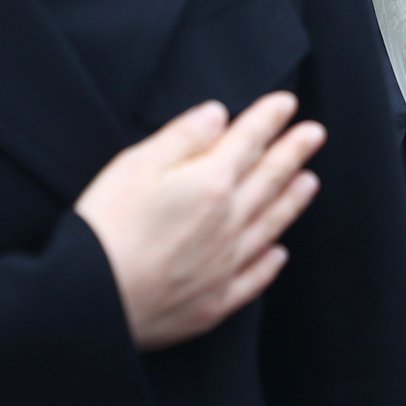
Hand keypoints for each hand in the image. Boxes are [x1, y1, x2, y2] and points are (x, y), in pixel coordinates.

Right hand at [76, 94, 324, 351]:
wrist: (90, 302)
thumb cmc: (104, 228)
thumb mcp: (134, 165)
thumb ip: (182, 137)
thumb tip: (218, 115)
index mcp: (209, 184)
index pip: (248, 142)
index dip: (269, 118)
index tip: (287, 102)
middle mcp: (227, 223)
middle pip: (269, 179)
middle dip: (293, 153)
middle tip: (315, 134)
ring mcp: (224, 265)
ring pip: (270, 225)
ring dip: (292, 200)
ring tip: (310, 182)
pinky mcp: (214, 303)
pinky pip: (253, 279)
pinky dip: (270, 263)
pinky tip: (279, 254)